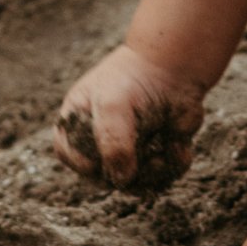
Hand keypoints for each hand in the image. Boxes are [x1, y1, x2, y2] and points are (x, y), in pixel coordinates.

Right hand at [53, 43, 204, 191]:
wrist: (178, 63)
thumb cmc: (136, 78)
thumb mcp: (113, 107)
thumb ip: (111, 145)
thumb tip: (122, 181)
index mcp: (79, 119)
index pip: (67, 153)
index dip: (82, 163)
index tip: (99, 161)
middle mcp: (103, 137)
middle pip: (104, 176)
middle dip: (125, 174)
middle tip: (142, 158)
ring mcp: (132, 146)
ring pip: (137, 182)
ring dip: (152, 175)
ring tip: (161, 155)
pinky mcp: (159, 149)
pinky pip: (165, 175)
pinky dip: (173, 164)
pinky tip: (177, 145)